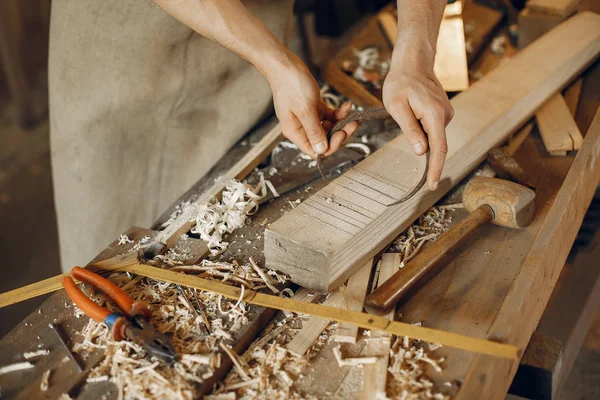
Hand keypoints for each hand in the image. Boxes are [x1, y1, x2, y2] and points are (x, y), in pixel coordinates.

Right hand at [267, 53, 358, 157]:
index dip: (330, 146)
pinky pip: (328, 116)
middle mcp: (301, 128)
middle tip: (353, 124)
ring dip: (341, 122)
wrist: (285, 64)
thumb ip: (314, 131)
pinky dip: (338, 112)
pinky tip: (346, 105)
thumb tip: (321, 151)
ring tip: (351, 112)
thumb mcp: (305, 109)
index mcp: (295, 132)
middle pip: (324, 140)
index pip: (314, 150)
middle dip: (340, 133)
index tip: (342, 134)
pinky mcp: (313, 108)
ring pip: (328, 128)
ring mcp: (307, 118)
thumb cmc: (291, 85)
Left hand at [383, 55, 453, 190]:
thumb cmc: (401, 83)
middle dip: (425, 152)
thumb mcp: (397, 106)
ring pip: (433, 135)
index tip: (432, 185)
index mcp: (434, 114)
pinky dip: (422, 129)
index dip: (436, 169)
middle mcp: (445, 115)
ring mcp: (446, 113)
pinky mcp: (442, 112)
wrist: (412, 62)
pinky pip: (432, 128)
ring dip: (419, 134)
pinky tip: (412, 111)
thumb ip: (410, 129)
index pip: (439, 148)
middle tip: (409, 139)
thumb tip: (421, 152)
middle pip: (436, 143)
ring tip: (406, 110)